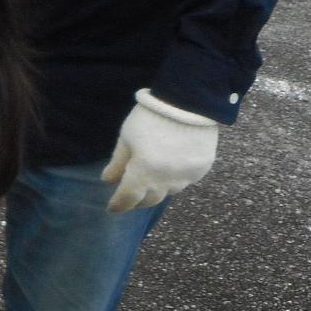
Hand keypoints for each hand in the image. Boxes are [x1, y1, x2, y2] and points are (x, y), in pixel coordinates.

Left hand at [101, 90, 219, 212]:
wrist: (189, 101)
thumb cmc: (150, 117)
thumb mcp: (126, 137)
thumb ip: (117, 162)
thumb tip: (108, 180)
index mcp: (143, 172)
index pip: (128, 198)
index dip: (119, 205)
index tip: (112, 208)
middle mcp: (166, 180)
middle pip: (150, 200)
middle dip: (138, 200)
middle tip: (131, 197)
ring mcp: (186, 176)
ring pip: (169, 191)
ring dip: (158, 189)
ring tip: (152, 181)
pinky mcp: (202, 169)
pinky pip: (186, 180)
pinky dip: (176, 178)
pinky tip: (171, 168)